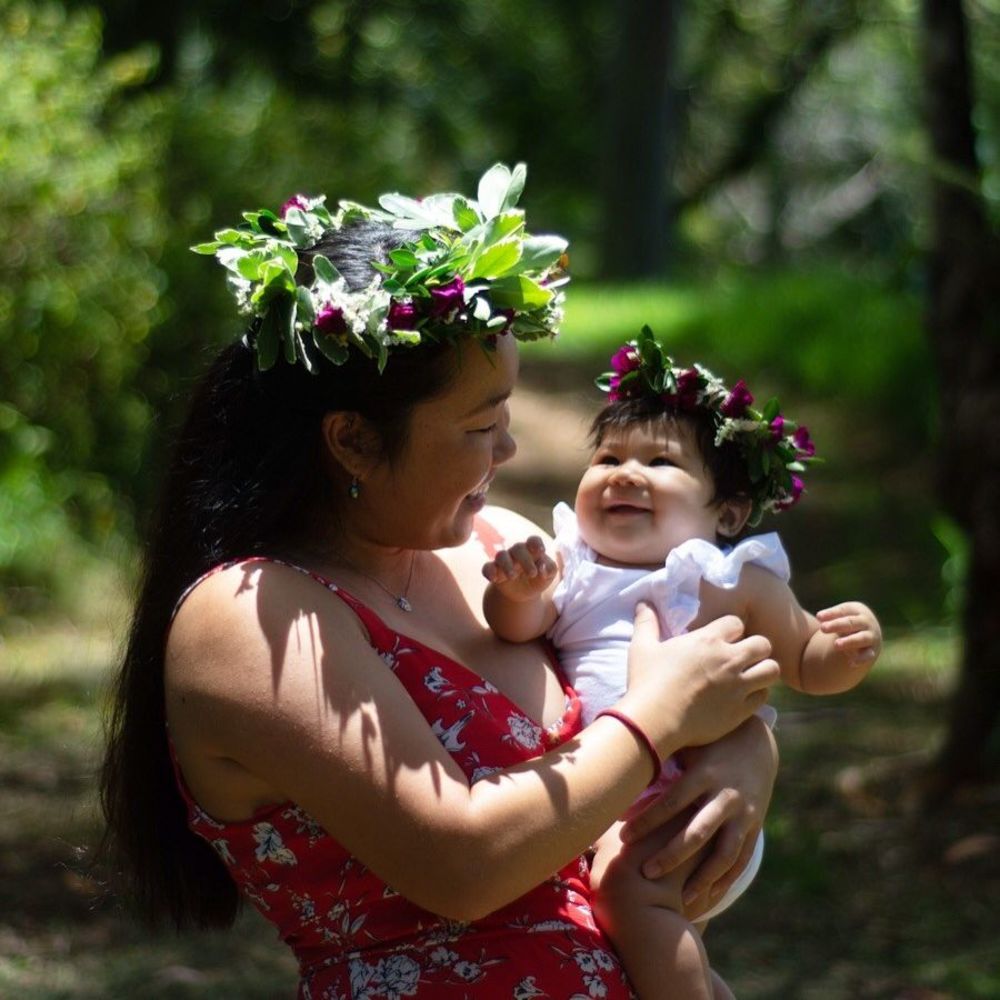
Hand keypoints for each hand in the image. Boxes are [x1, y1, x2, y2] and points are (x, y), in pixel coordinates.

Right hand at [481, 537, 557, 600]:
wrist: (524, 592)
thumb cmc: (539, 578)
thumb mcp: (549, 575)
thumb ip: (549, 569)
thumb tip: (542, 568)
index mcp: (532, 550)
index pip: (533, 540)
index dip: (536, 543)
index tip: (541, 551)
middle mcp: (517, 552)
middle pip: (518, 548)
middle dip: (525, 560)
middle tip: (532, 573)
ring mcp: (504, 561)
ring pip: (501, 555)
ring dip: (507, 565)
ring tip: (512, 576)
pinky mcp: (494, 571)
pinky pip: (487, 567)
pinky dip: (489, 571)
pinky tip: (494, 578)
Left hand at [620, 715, 777, 914]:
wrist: (758, 743)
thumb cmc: (708, 743)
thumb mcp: (686, 744)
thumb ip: (659, 756)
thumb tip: (619, 768)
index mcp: (704, 774)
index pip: (672, 802)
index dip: (648, 820)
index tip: (623, 837)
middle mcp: (725, 796)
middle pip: (697, 831)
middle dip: (671, 855)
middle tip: (645, 872)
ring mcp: (743, 814)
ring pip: (723, 852)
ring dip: (702, 878)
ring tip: (681, 900)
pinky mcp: (755, 826)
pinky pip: (741, 858)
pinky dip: (726, 880)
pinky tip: (709, 897)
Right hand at [621, 608, 779, 752]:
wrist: (654, 721)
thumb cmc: (646, 681)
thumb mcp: (642, 647)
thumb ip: (646, 622)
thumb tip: (643, 603)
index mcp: (707, 640)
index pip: (736, 622)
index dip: (732, 629)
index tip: (722, 639)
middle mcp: (729, 660)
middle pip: (763, 644)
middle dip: (756, 648)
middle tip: (742, 657)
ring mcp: (738, 686)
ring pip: (772, 670)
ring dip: (763, 671)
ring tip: (750, 676)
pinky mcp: (741, 710)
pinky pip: (763, 697)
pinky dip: (756, 695)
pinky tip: (743, 697)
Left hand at [816, 601, 881, 665]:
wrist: (868, 634)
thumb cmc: (846, 622)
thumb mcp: (839, 616)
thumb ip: (830, 617)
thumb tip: (819, 617)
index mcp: (857, 610)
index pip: (844, 610)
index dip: (831, 613)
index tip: (818, 617)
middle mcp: (866, 622)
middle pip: (851, 622)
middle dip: (837, 625)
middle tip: (822, 628)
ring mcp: (871, 636)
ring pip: (861, 638)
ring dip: (849, 641)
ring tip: (836, 644)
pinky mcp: (872, 651)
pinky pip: (868, 655)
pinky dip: (861, 659)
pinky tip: (851, 663)